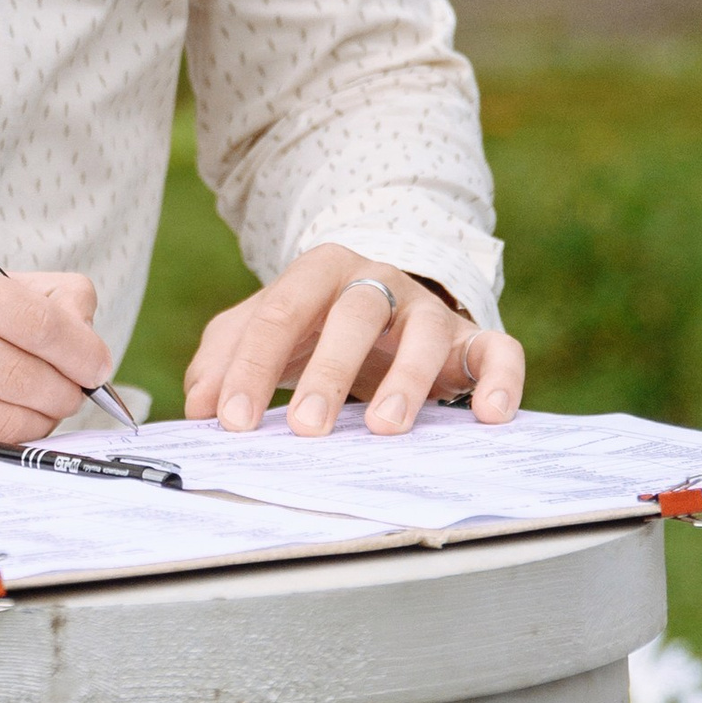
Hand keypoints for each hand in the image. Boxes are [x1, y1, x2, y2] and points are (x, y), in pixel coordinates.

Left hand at [185, 243, 524, 436]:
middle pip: (354, 315)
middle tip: (305, 429)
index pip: (278, 315)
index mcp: (317, 273)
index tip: (231, 420)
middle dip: (327, 374)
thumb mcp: (262, 332)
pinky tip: (490, 416)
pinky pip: (499, 350)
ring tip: (385, 428)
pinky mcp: (471, 339)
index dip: (251, 368)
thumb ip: (223, 361)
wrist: (385, 301)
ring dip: (407, 380)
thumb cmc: (313, 326)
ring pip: (424, 333)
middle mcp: (377, 281)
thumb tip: (199, 406)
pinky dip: (502, 380)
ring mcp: (428, 309)